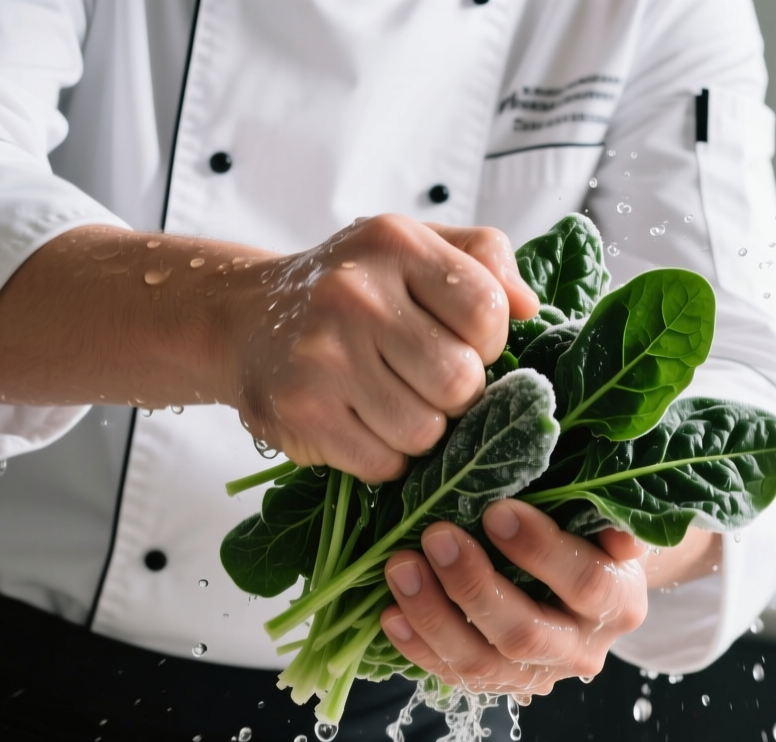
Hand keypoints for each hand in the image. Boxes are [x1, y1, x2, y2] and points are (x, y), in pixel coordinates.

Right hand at [0, 218, 534, 476]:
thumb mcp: (414, 247)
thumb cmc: (349, 287)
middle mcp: (354, 294)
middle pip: (460, 382)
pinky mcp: (298, 412)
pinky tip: (362, 425)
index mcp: (394, 244)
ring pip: (425, 432)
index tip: (464, 344)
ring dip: (422, 432)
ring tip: (393, 404)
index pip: (487, 313)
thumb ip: (484, 261)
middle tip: (429, 385)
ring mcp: (321, 356)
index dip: (488, 344)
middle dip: (457, 396)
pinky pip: (382, 463)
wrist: (243, 319)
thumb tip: (531, 309)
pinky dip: (384, 457)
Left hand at [377, 499, 716, 694]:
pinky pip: (452, 676)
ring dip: (434, 615)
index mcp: (619, 603)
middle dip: (474, 585)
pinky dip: (417, 645)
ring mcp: (537, 675)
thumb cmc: (586, 533)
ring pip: (482, 664)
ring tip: (399, 567)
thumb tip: (611, 519)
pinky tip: (390, 612)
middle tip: (436, 536)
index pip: (586, 584)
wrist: (586, 584)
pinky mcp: (498, 685)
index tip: (496, 511)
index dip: (542, 551)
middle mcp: (582, 649)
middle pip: (525, 633)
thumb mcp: (603, 517)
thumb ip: (603, 511)